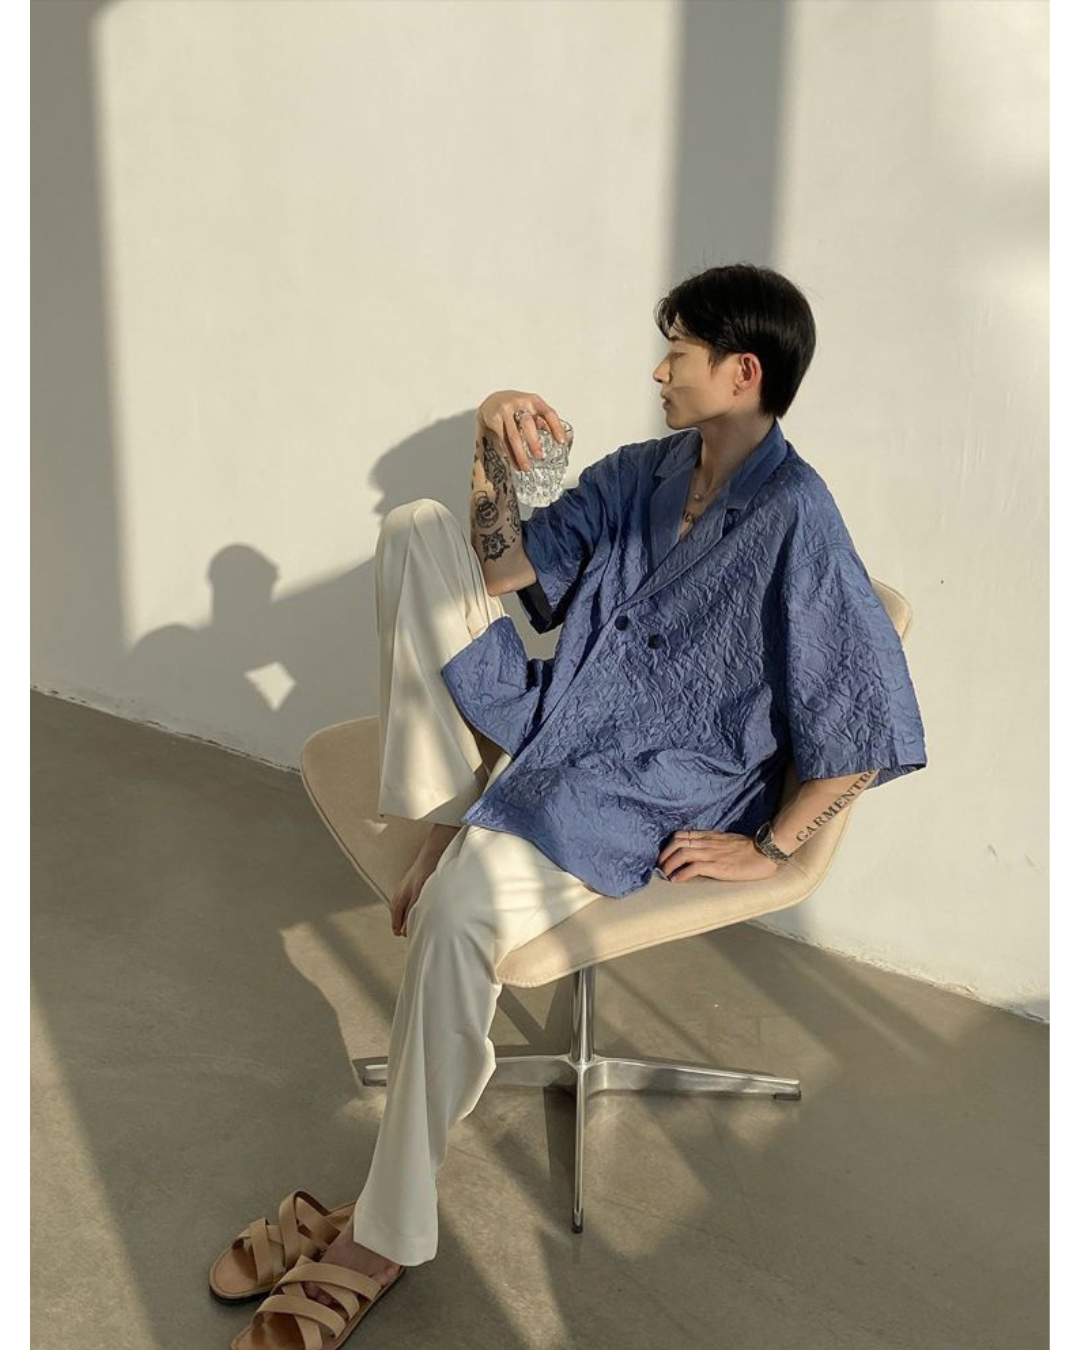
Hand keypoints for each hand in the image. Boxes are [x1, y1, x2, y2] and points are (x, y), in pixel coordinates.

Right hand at [477, 390, 569, 473]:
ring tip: (526, 467)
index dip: (556, 427)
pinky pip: (503, 440)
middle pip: (527, 423)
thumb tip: (557, 438)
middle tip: (539, 455)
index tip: (561, 442)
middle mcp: (520, 404)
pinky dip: (511, 455)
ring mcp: (506, 411)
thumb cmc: (517, 407)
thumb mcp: (532, 409)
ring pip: (513, 435)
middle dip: (533, 441)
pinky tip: (516, 464)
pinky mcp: (495, 420)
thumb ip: (543, 421)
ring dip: (520, 453)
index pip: (548, 413)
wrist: (493, 401)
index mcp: (534, 401)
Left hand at [656, 829, 779, 882]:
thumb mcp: (727, 841)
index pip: (682, 835)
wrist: (766, 852)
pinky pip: (694, 867)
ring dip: (669, 865)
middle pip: (677, 843)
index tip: (664, 856)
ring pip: (682, 854)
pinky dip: (682, 874)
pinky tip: (677, 880)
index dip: (669, 845)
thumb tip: (700, 851)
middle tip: (660, 867)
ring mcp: (712, 854)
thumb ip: (713, 844)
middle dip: (664, 855)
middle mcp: (708, 843)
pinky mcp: (718, 866)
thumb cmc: (749, 849)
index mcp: (709, 836)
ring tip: (665, 874)